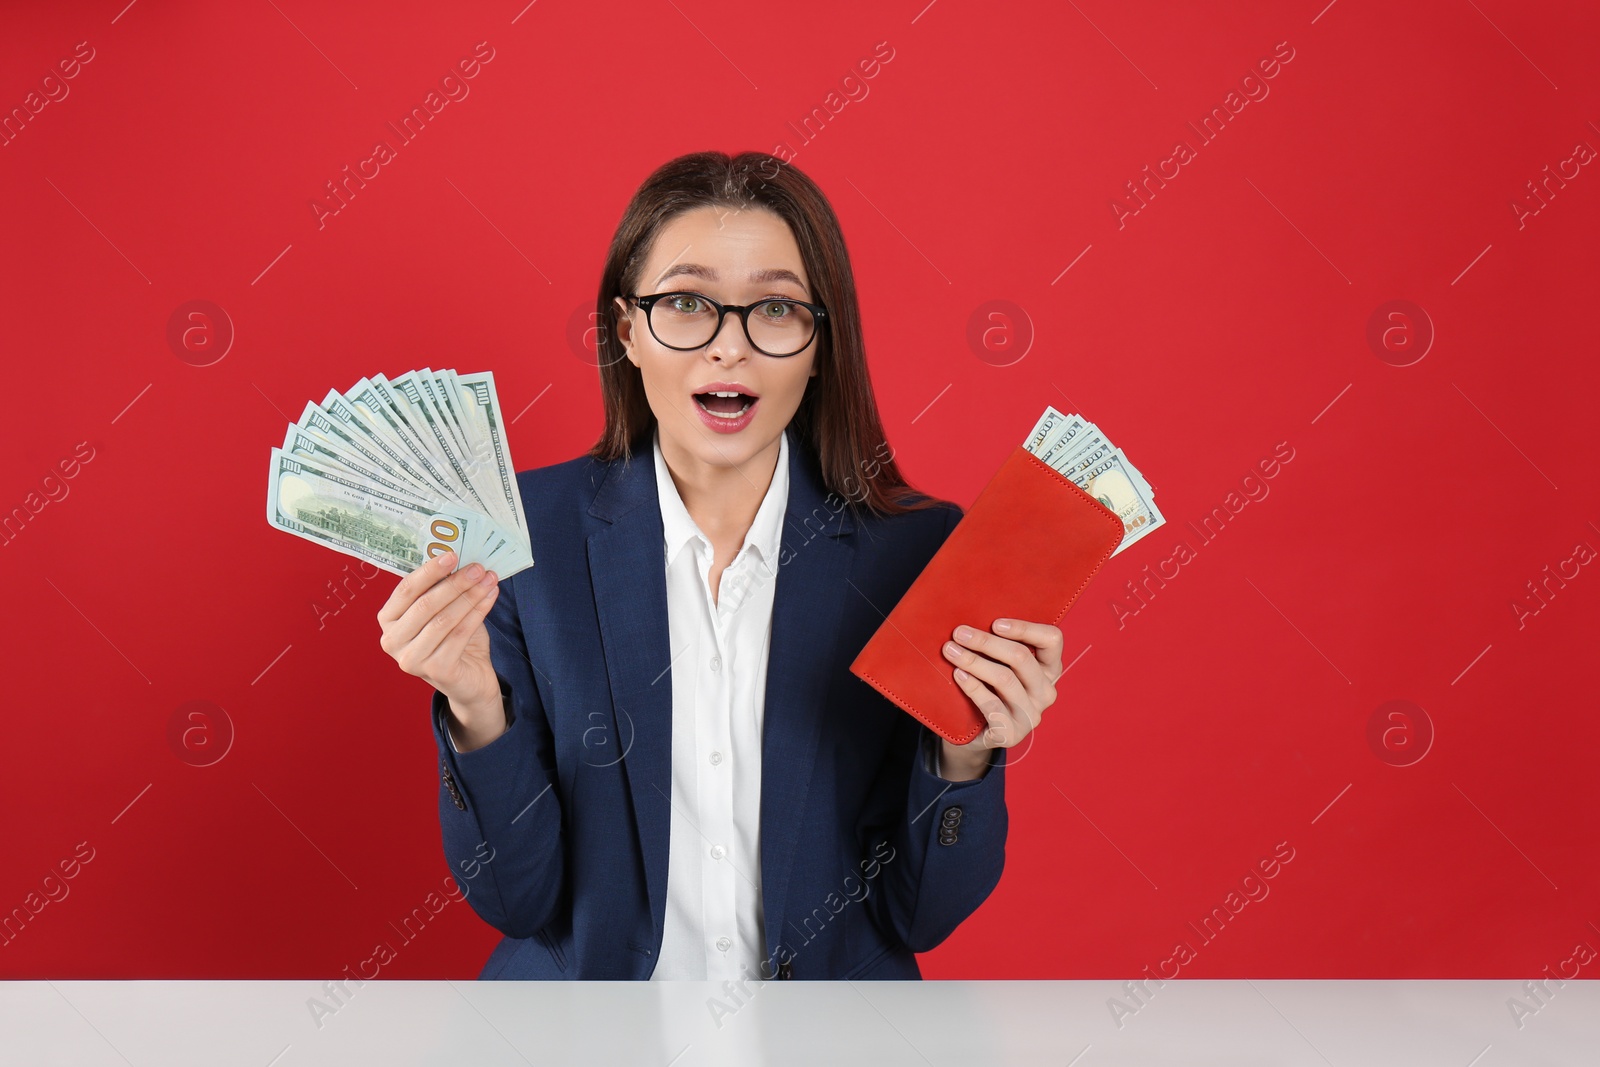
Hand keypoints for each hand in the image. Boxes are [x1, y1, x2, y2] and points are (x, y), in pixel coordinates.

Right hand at [377, 550, 502, 729]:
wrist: (468, 680)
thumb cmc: (453, 639)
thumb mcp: (442, 610)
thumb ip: (442, 588)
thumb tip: (460, 558)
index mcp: (388, 620)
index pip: (406, 589)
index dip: (430, 571)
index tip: (452, 555)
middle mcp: (392, 641)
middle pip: (426, 604)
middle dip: (456, 583)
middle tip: (479, 568)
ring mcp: (411, 659)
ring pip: (445, 619)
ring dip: (470, 596)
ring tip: (489, 580)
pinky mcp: (435, 670)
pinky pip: (460, 634)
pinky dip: (478, 613)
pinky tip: (490, 597)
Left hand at [939, 618, 1063, 778]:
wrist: (975, 732)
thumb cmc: (988, 686)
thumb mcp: (999, 664)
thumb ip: (998, 645)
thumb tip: (972, 616)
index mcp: (1049, 669)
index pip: (1052, 640)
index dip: (1025, 628)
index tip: (995, 623)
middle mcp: (1045, 692)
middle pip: (1021, 658)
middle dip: (986, 642)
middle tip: (959, 633)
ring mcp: (1031, 715)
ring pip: (1004, 678)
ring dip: (974, 661)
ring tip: (951, 651)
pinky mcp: (1012, 733)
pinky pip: (992, 704)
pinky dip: (973, 687)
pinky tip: (958, 675)